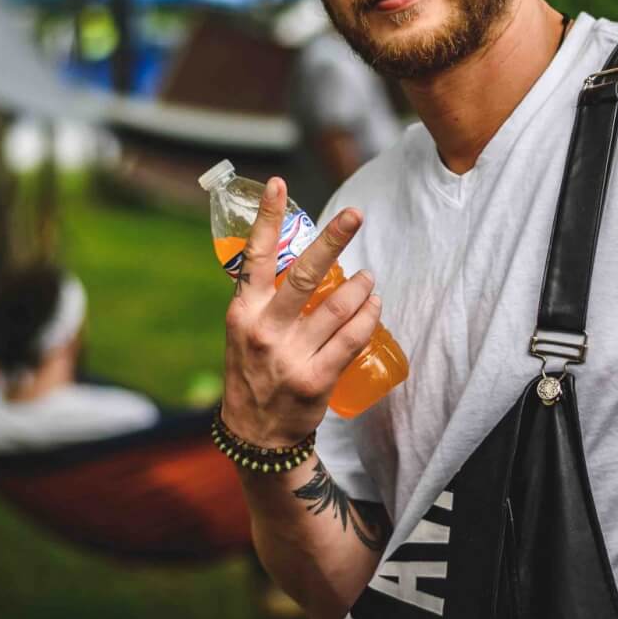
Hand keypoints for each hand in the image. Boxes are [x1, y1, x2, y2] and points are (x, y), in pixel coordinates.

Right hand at [220, 177, 379, 447]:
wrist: (256, 434)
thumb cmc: (253, 372)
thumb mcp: (243, 332)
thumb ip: (263, 298)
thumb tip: (295, 254)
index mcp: (242, 312)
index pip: (254, 256)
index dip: (268, 218)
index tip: (280, 184)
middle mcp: (263, 330)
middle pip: (303, 274)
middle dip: (333, 240)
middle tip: (355, 215)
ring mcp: (290, 356)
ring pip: (336, 306)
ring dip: (361, 287)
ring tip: (369, 278)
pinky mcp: (315, 378)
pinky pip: (352, 339)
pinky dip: (369, 317)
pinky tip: (375, 305)